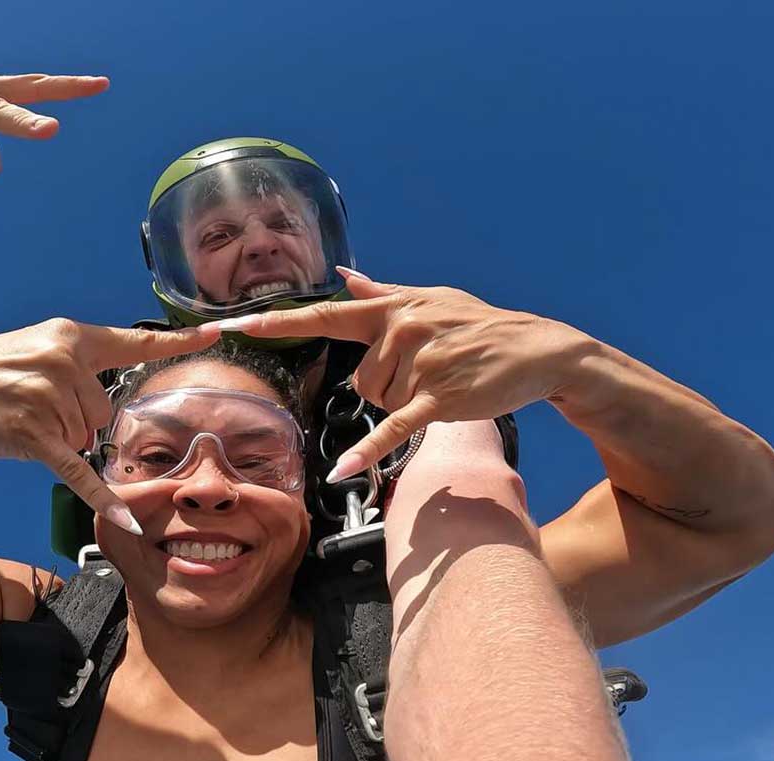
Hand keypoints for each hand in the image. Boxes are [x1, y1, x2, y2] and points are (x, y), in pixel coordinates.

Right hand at [0, 319, 218, 532]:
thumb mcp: (27, 352)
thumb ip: (71, 364)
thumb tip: (103, 398)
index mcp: (66, 334)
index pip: (131, 342)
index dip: (178, 342)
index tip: (220, 332)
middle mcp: (61, 359)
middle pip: (105, 411)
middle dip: (74, 422)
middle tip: (28, 410)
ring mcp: (46, 397)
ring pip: (87, 439)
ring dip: (57, 442)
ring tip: (16, 421)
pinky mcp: (30, 435)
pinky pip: (76, 471)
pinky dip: (99, 498)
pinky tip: (125, 520)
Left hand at [208, 269, 591, 480]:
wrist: (537, 348)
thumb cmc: (481, 326)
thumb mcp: (433, 299)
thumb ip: (383, 292)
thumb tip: (344, 276)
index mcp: (392, 308)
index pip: (326, 317)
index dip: (279, 323)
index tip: (236, 326)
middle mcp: (401, 329)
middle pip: (359, 380)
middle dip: (388, 388)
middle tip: (429, 375)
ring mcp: (419, 362)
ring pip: (379, 401)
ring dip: (406, 404)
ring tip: (443, 384)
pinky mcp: (437, 396)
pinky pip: (392, 426)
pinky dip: (369, 451)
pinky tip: (342, 471)